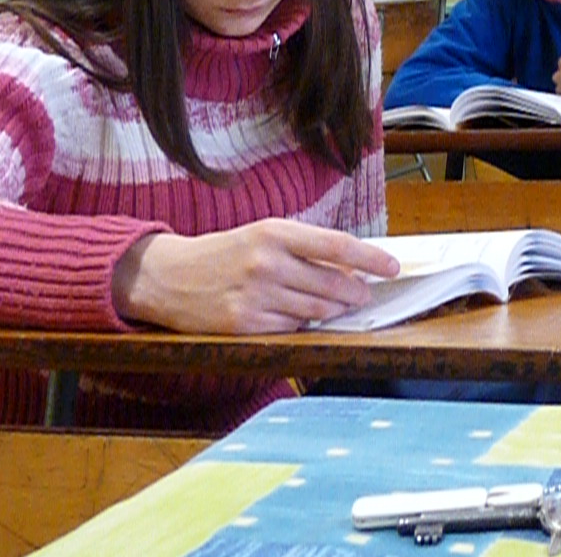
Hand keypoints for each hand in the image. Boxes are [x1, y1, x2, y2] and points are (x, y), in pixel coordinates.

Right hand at [112, 218, 399, 333]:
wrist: (169, 276)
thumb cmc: (224, 253)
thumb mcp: (262, 235)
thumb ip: (304, 248)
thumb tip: (351, 266)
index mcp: (275, 232)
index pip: (337, 246)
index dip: (371, 258)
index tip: (392, 267)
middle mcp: (267, 263)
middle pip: (332, 284)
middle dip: (356, 293)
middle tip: (366, 295)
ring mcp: (256, 296)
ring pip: (316, 310)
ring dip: (334, 311)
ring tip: (339, 306)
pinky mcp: (245, 324)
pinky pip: (291, 328)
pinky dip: (303, 325)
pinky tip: (302, 317)